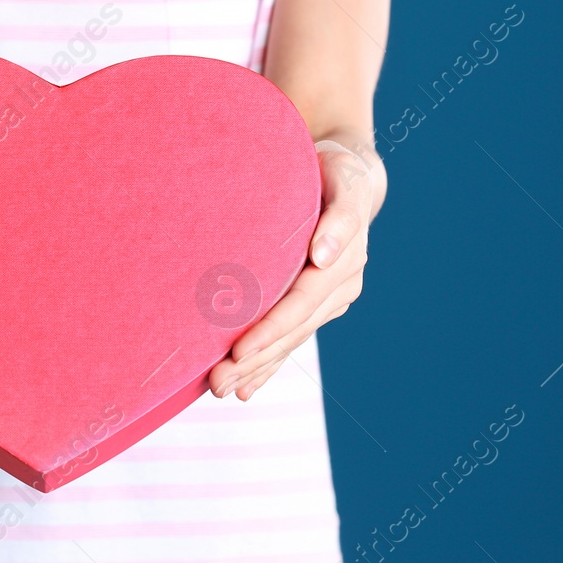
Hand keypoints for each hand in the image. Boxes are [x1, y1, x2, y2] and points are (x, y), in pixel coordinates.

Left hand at [208, 139, 379, 401]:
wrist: (346, 175)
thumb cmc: (337, 172)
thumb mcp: (344, 181)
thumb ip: (341, 217)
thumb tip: (323, 255)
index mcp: (343, 262)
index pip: (301, 303)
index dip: (271, 329)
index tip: (238, 350)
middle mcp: (339, 286)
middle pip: (293, 330)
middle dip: (256, 359)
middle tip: (216, 383)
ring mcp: (328, 299)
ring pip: (290, 339)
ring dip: (258, 367)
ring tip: (221, 390)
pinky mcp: (314, 303)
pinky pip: (291, 337)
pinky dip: (270, 363)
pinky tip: (247, 388)